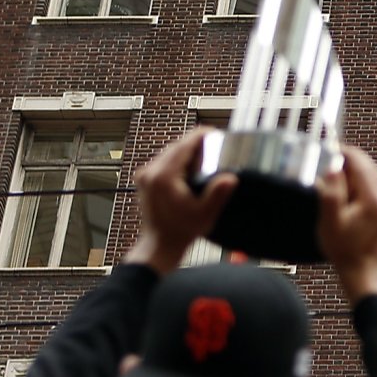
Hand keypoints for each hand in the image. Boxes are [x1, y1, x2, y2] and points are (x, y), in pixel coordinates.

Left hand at [123, 128, 235, 273]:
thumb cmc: (181, 231)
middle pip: (177, 146)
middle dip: (196, 144)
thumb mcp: (205, 214)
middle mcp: (151, 171)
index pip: (185, 144)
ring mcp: (145, 175)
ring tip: (205, 157)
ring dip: (186, 152)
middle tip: (215, 147)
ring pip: (169, 152)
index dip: (203, 135)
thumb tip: (231, 178)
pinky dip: (177, 161)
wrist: (160, 244)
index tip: (216, 133)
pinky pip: (163, 161)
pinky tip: (190, 168)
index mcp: (164, 175)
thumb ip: (217, 194)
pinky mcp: (145, 180)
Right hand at [316, 145, 376, 302]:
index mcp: (374, 200)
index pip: (360, 163)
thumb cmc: (345, 251)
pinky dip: (372, 190)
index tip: (332, 148)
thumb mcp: (330, 222)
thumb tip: (333, 167)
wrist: (364, 273)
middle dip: (352, 164)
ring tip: (343, 183)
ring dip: (362, 176)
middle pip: (371, 168)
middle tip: (333, 164)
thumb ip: (331, 192)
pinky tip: (358, 200)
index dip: (343, 152)